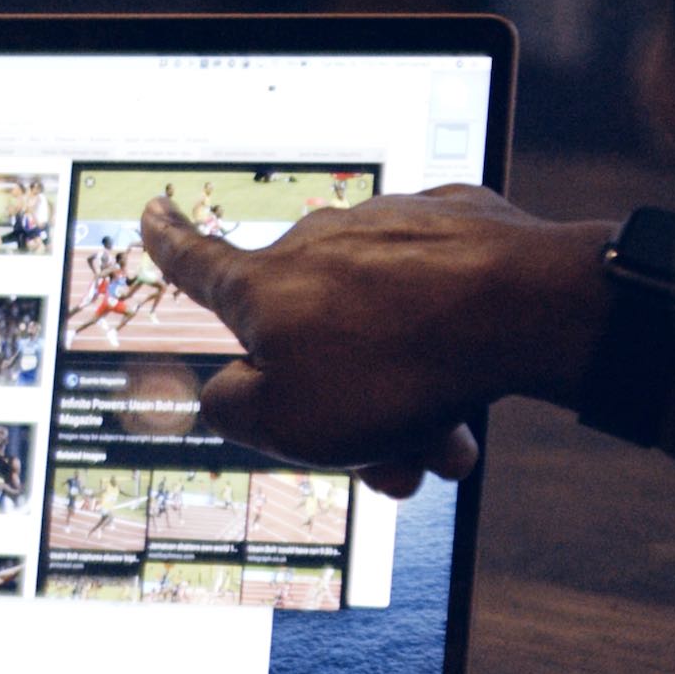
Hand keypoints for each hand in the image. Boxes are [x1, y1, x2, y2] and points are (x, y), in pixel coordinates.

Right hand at [140, 187, 616, 494]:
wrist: (519, 309)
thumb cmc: (392, 367)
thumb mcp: (281, 421)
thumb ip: (230, 409)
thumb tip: (228, 392)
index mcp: (262, 284)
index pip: (196, 261)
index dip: (169, 245)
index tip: (155, 212)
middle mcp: (318, 242)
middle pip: (314, 334)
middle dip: (344, 407)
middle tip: (387, 461)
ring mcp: (390, 228)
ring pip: (383, 327)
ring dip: (407, 394)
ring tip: (444, 445)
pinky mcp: (455, 227)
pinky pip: (436, 299)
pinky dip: (447, 344)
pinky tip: (474, 377)